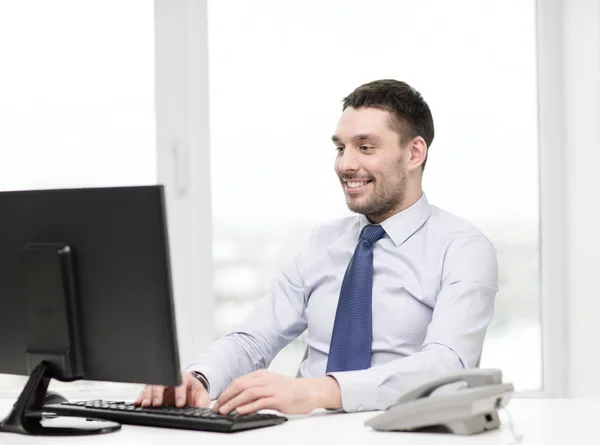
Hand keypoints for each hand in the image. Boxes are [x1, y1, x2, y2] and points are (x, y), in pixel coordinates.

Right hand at [134, 371, 209, 407]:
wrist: (188, 390)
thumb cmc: (193, 391)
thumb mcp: (201, 395)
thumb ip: (202, 401)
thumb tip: (201, 408)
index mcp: (183, 378)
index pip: (180, 383)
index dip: (179, 393)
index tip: (180, 404)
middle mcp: (170, 379)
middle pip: (162, 382)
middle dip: (158, 392)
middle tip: (157, 403)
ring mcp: (160, 384)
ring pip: (151, 386)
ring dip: (148, 395)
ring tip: (146, 404)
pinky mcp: (153, 391)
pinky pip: (144, 392)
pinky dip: (141, 397)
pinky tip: (139, 403)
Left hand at [214, 369, 340, 414]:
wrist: (309, 391)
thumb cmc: (290, 390)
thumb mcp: (271, 386)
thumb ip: (256, 390)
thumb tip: (239, 400)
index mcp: (261, 375)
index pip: (238, 381)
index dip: (226, 392)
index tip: (217, 401)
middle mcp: (265, 379)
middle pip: (240, 385)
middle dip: (226, 397)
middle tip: (216, 407)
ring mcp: (271, 388)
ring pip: (247, 393)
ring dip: (233, 402)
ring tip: (224, 410)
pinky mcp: (278, 398)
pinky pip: (260, 402)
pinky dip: (248, 406)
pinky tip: (240, 411)